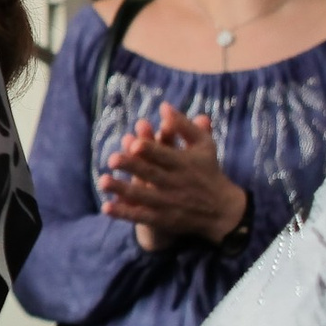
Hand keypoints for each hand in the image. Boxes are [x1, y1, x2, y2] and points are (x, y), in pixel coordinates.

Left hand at [99, 103, 248, 251]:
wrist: (222, 210)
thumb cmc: (208, 170)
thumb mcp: (203, 145)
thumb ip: (183, 126)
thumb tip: (163, 106)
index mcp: (183, 163)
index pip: (165, 156)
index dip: (151, 150)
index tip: (134, 143)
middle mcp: (175, 183)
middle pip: (151, 175)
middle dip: (132, 167)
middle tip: (111, 159)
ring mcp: (168, 202)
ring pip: (143, 196)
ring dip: (122, 190)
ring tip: (102, 181)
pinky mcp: (163, 219)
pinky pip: (141, 216)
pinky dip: (125, 213)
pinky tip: (107, 207)